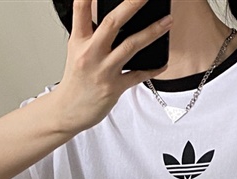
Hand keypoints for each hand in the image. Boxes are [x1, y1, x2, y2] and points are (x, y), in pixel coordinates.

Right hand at [54, 0, 171, 133]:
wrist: (68, 110)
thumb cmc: (76, 81)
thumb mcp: (77, 51)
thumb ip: (90, 32)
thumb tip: (113, 17)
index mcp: (79, 40)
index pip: (81, 8)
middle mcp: (90, 53)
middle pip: (112, 23)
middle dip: (132, 4)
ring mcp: (103, 71)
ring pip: (131, 46)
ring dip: (152, 32)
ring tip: (167, 21)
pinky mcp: (114, 88)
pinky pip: (138, 75)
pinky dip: (153, 68)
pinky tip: (163, 62)